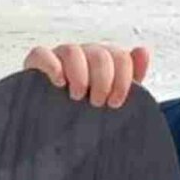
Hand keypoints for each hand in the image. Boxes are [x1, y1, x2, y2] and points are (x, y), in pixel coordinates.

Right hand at [21, 43, 150, 108]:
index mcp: (105, 61)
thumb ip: (132, 76)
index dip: (122, 80)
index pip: (120, 57)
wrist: (56, 128)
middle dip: (103, 81)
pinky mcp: (36, 64)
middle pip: (99, 54)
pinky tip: (58, 83)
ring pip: (72, 51)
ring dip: (80, 76)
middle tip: (97, 103)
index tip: (115, 102)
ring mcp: (59, 57)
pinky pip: (42, 54)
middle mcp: (83, 55)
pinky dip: (52, 66)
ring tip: (77, 96)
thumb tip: (142, 51)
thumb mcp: (114, 97)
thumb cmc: (88, 111)